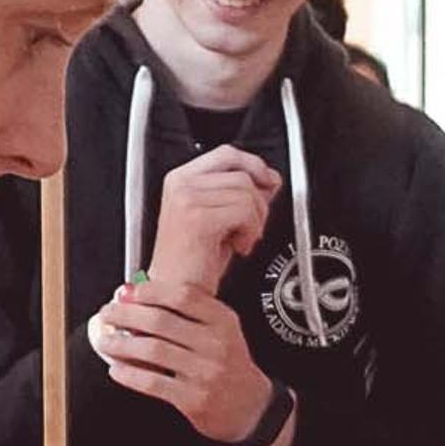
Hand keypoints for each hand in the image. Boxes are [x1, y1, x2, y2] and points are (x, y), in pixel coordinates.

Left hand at [92, 284, 277, 444]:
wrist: (252, 407)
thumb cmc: (228, 365)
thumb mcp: (221, 331)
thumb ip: (187, 314)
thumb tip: (136, 295)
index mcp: (223, 321)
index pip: (183, 296)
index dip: (150, 291)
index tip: (129, 292)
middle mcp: (216, 344)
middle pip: (161, 321)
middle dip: (126, 315)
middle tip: (108, 314)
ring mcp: (205, 373)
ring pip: (152, 351)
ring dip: (121, 344)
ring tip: (105, 341)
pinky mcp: (193, 399)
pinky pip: (152, 382)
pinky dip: (129, 374)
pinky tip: (117, 369)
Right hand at [145, 147, 281, 290]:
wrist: (174, 292)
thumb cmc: (194, 261)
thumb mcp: (221, 218)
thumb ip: (241, 193)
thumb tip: (270, 179)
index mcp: (181, 178)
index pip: (227, 153)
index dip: (254, 165)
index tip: (268, 181)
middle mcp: (181, 184)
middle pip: (242, 175)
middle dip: (258, 203)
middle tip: (252, 227)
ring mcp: (187, 199)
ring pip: (246, 194)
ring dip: (255, 221)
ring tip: (241, 239)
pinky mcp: (197, 218)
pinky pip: (244, 212)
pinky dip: (250, 232)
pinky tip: (238, 246)